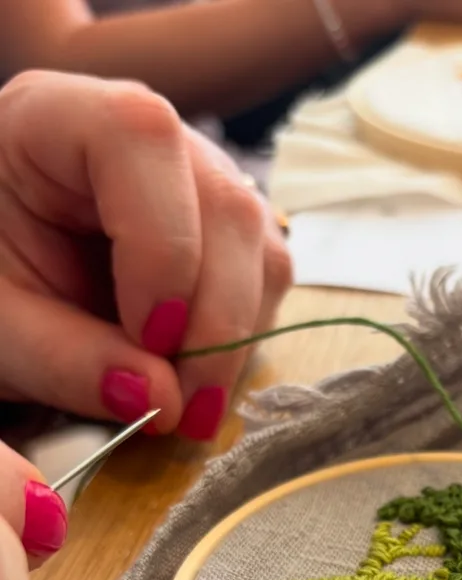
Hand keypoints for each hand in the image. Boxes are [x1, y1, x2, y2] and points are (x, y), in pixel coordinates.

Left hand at [0, 71, 292, 439]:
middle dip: (215, 322)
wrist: (5, 284)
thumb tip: (163, 399)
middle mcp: (146, 139)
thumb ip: (67, 360)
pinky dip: (242, 341)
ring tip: (190, 406)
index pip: (140, 139)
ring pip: (261, 251)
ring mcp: (200, 182)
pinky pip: (266, 283)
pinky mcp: (228, 234)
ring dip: (237, 341)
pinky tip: (200, 379)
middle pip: (225, 207)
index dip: (161, 242)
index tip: (150, 337)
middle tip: (183, 408)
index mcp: (54, 118)